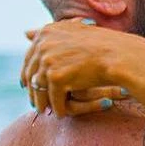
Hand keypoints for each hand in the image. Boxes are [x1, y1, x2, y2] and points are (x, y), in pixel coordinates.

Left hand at [20, 18, 138, 116]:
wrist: (119, 55)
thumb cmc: (101, 44)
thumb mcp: (71, 32)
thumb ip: (48, 34)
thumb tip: (25, 32)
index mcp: (46, 32)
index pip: (30, 57)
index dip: (30, 72)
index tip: (30, 83)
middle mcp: (43, 44)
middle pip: (31, 73)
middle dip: (33, 89)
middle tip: (36, 101)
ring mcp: (48, 61)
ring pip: (39, 89)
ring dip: (42, 101)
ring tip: (46, 110)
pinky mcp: (56, 78)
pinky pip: (53, 99)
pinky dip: (57, 108)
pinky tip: (60, 114)